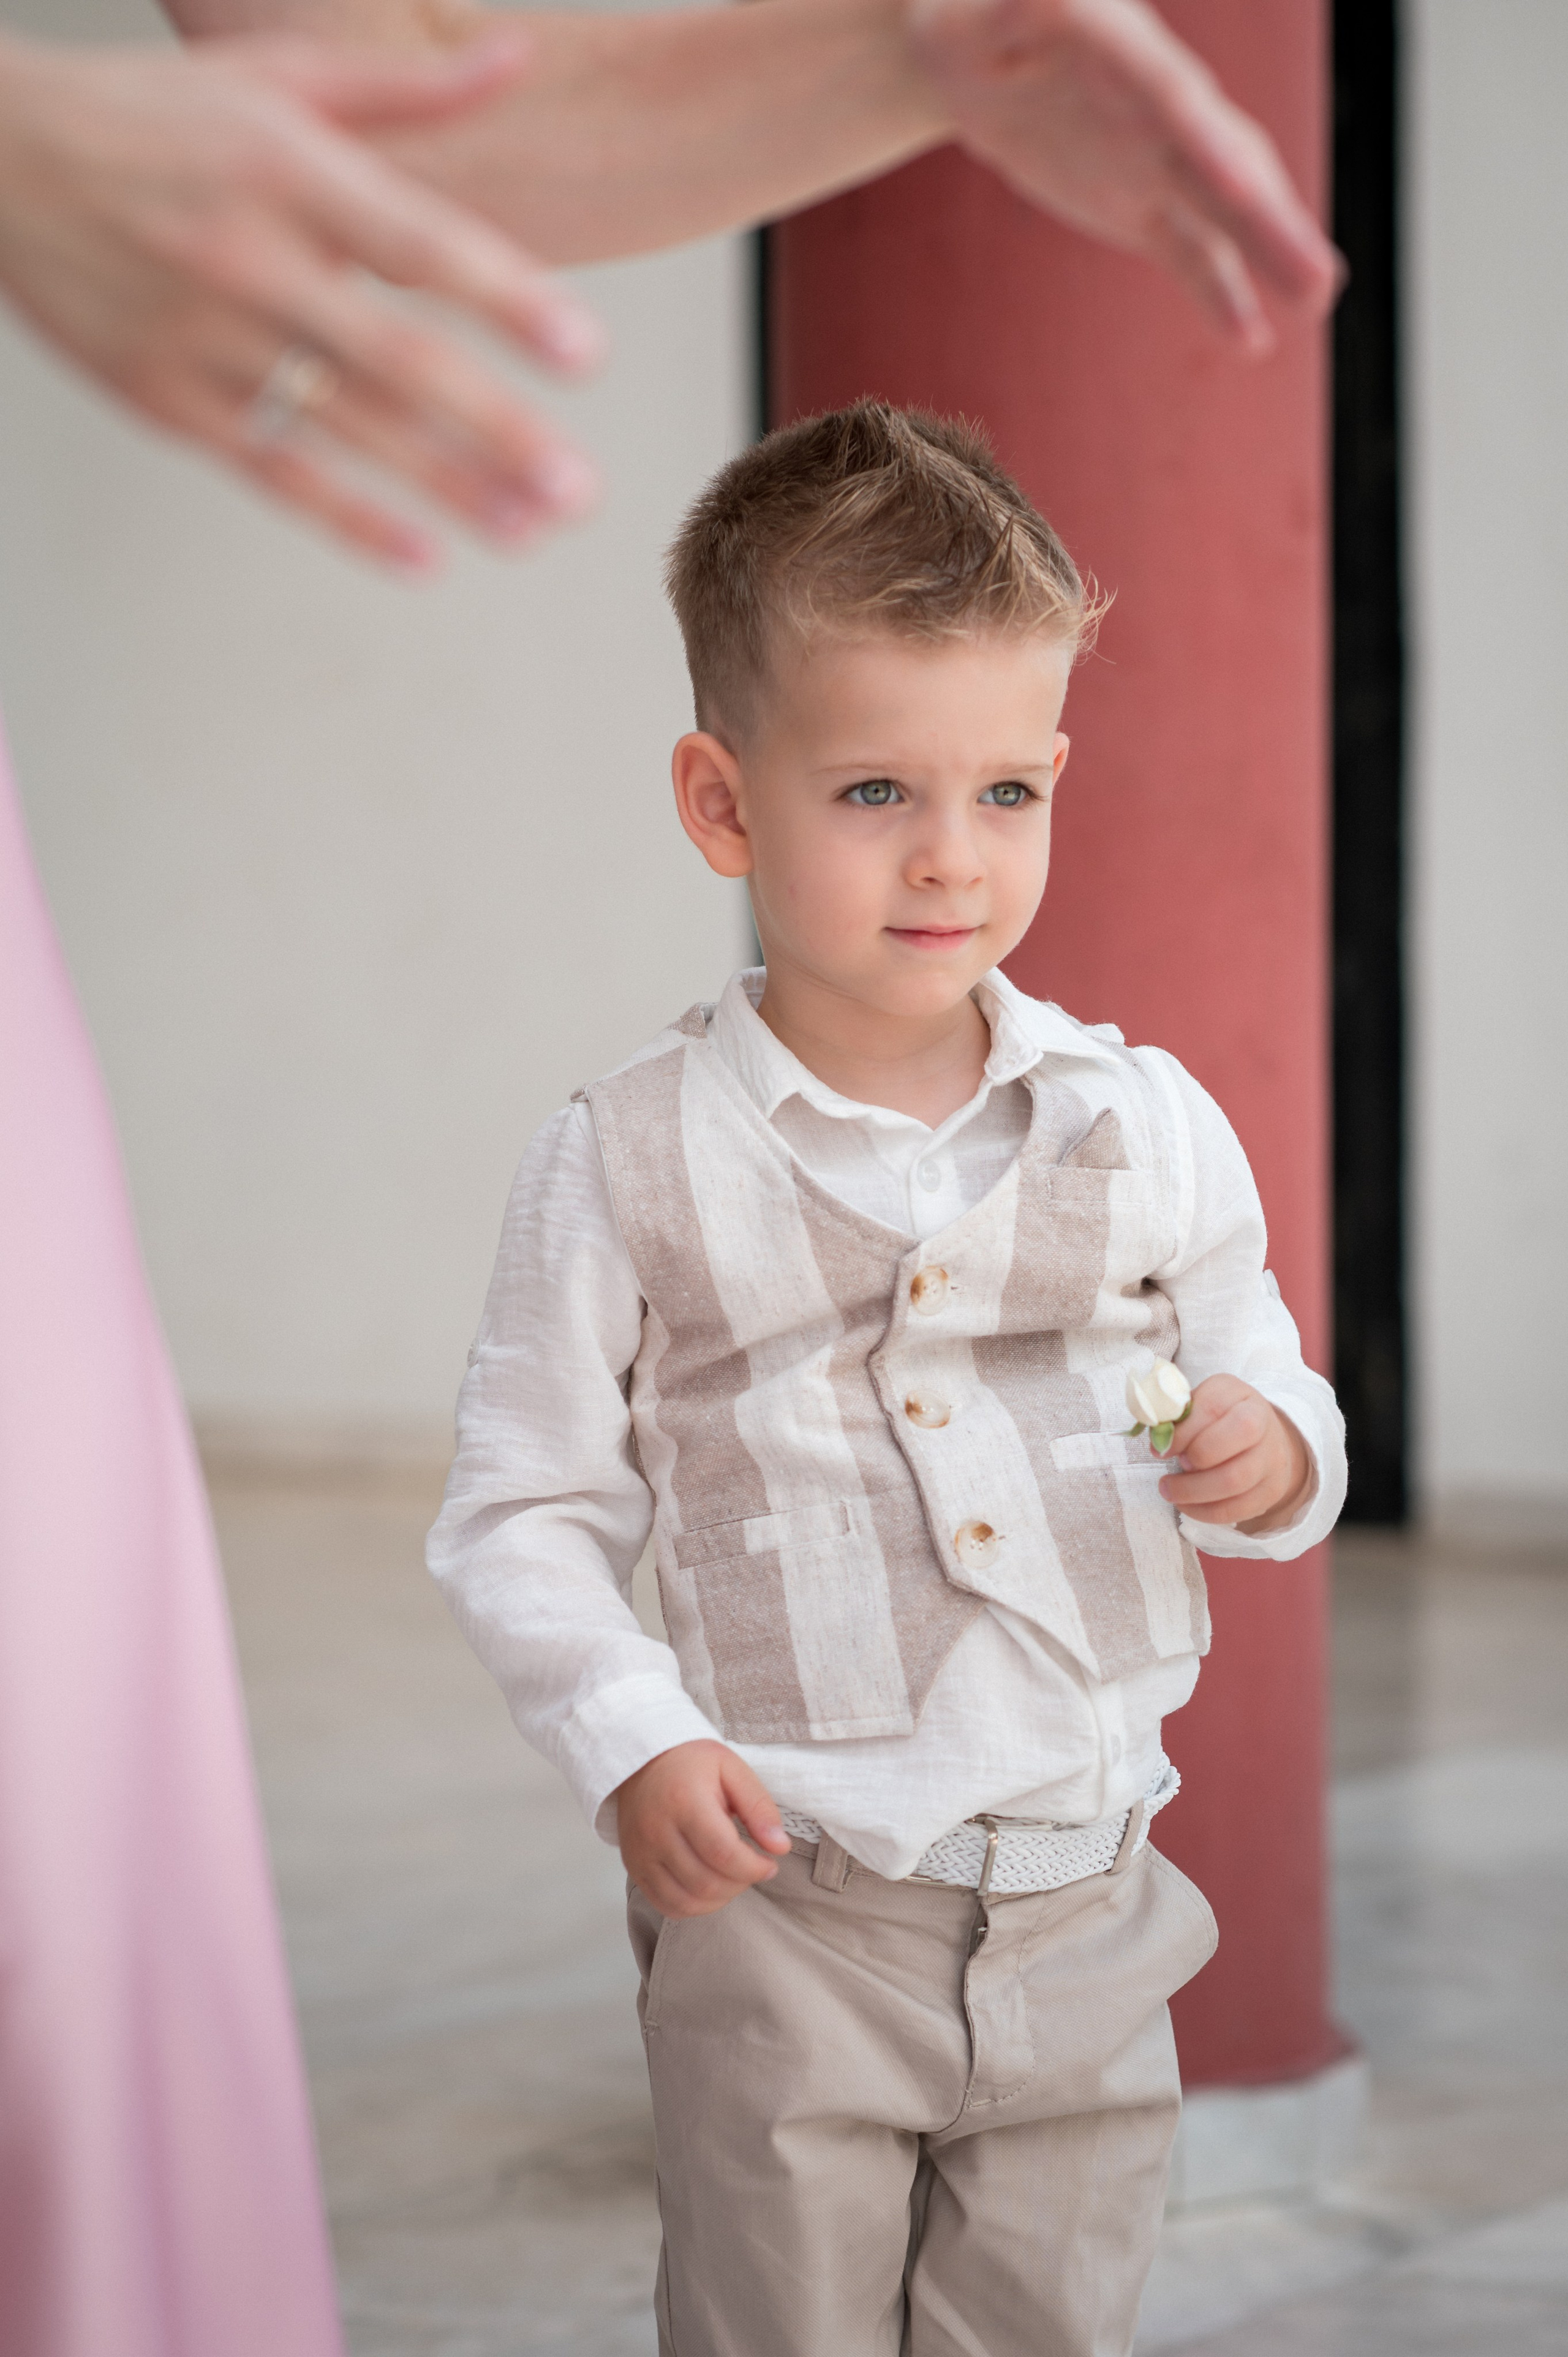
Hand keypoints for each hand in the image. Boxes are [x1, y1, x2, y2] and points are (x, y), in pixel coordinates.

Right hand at [0, 28, 604, 567]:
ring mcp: (206, 340)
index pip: (419, 244)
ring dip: (446, 488)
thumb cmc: (154, 117)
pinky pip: (275, 472)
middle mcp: (251, 258)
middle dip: (494, 431)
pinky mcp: (168, 403)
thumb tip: (519, 57)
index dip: (508, 300)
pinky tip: (423, 560)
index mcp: (288, 170)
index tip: (584, 354)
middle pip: (395, 359)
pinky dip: (350, 521)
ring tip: (530, 531)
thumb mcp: (276, 77)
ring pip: (347, 429)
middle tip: (579, 489)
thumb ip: (407, 91)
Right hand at [616, 1738, 792, 1919]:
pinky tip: (709, 1888)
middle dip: (740, 1883)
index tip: (769, 1864)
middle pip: (706, 1882)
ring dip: (720, 1899)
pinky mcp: (634, 1867)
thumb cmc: (691, 1763)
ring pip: (687, 1901)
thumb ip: (759, 1807)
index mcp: (683, 1801)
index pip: (723, 1853)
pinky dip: (694, 1906)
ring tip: (733, 1877)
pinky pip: (666, 1905)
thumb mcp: (732, 1769)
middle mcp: (656, 1831)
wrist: (642, 1762)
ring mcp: (641, 1853)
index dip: (753, 1868)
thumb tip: (780, 1847)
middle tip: (752, 1868)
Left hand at [910, 0, 1342, 353]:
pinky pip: (1189, 254)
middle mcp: (1158, 104)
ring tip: (1317, 298)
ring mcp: (1157, 159)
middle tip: (1318, 271)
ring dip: (1269, 254)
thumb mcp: (979, 12)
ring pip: (1223, 210)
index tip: (1244, 185)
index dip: (1205, 142)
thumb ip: (1021, 7)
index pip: (1167, 96)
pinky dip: (1219, 297)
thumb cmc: (968, 16)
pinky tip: (1253, 342)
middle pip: (1222, 159)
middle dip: (1267, 218)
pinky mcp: (1143, 206)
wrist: (973, 56)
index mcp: (1120, 49)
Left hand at [1155, 1372, 1311, 1534]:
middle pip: (1226, 1444)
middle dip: (1190, 1461)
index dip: (1181, 1432)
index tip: (1159, 1449)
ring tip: (1170, 1490)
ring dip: (1192, 1491)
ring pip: (1233, 1481)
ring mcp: (1271, 1459)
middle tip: (1172, 1467)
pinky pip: (1237, 1509)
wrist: (1266, 1439)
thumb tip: (1158, 1443)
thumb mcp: (1202, 1404)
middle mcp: (1262, 1423)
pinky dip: (1204, 1511)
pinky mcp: (1271, 1490)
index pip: (1211, 1408)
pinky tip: (1186, 1504)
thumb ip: (1179, 1417)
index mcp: (1240, 1395)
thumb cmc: (1221, 1420)